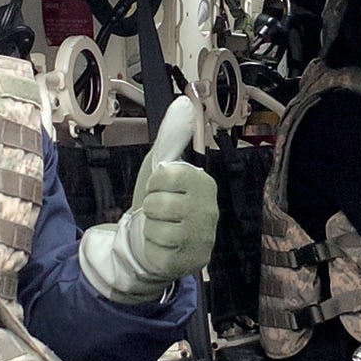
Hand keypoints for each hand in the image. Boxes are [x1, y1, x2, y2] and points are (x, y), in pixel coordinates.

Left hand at [79, 98, 218, 304]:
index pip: (166, 174)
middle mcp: (210, 210)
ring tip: (160, 230)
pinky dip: (152, 247)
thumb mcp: (161, 166)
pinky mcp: (190, 261)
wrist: (150, 245)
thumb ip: (172, 135)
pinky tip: (162, 247)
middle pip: (158, 201)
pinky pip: (156, 248)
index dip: (155, 183)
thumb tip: (185, 99)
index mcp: (205, 183)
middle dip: (150, 207)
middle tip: (160, 213)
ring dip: (150, 228)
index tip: (161, 190)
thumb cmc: (158, 203)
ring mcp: (202, 238)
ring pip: (155, 225)